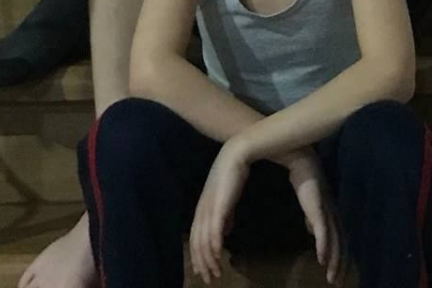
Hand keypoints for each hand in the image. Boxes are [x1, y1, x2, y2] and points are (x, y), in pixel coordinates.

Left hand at [190, 140, 249, 282]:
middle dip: (202, 262)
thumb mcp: (226, 200)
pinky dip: (214, 244)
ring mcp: (209, 207)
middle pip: (196, 242)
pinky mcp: (218, 204)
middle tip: (209, 278)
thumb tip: (225, 233)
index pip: (195, 237)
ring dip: (208, 258)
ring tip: (215, 272)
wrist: (235, 155)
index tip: (203, 270)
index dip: (197, 255)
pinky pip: (214, 228)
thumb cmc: (232, 175)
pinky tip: (218, 254)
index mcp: (202, 209)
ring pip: (203, 239)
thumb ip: (225, 216)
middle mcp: (202, 210)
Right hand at [285, 149, 344, 284]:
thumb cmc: (306, 180)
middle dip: (340, 265)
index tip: (337, 275)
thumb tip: (311, 231)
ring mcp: (327, 212)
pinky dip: (323, 246)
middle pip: (341, 244)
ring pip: (334, 241)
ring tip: (330, 278)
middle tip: (336, 283)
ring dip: (333, 261)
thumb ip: (312, 218)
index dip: (340, 259)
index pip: (340, 240)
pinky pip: (322, 231)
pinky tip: (320, 259)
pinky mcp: (318, 209)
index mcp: (333, 214)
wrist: (303, 162)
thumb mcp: (310, 204)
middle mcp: (334, 215)